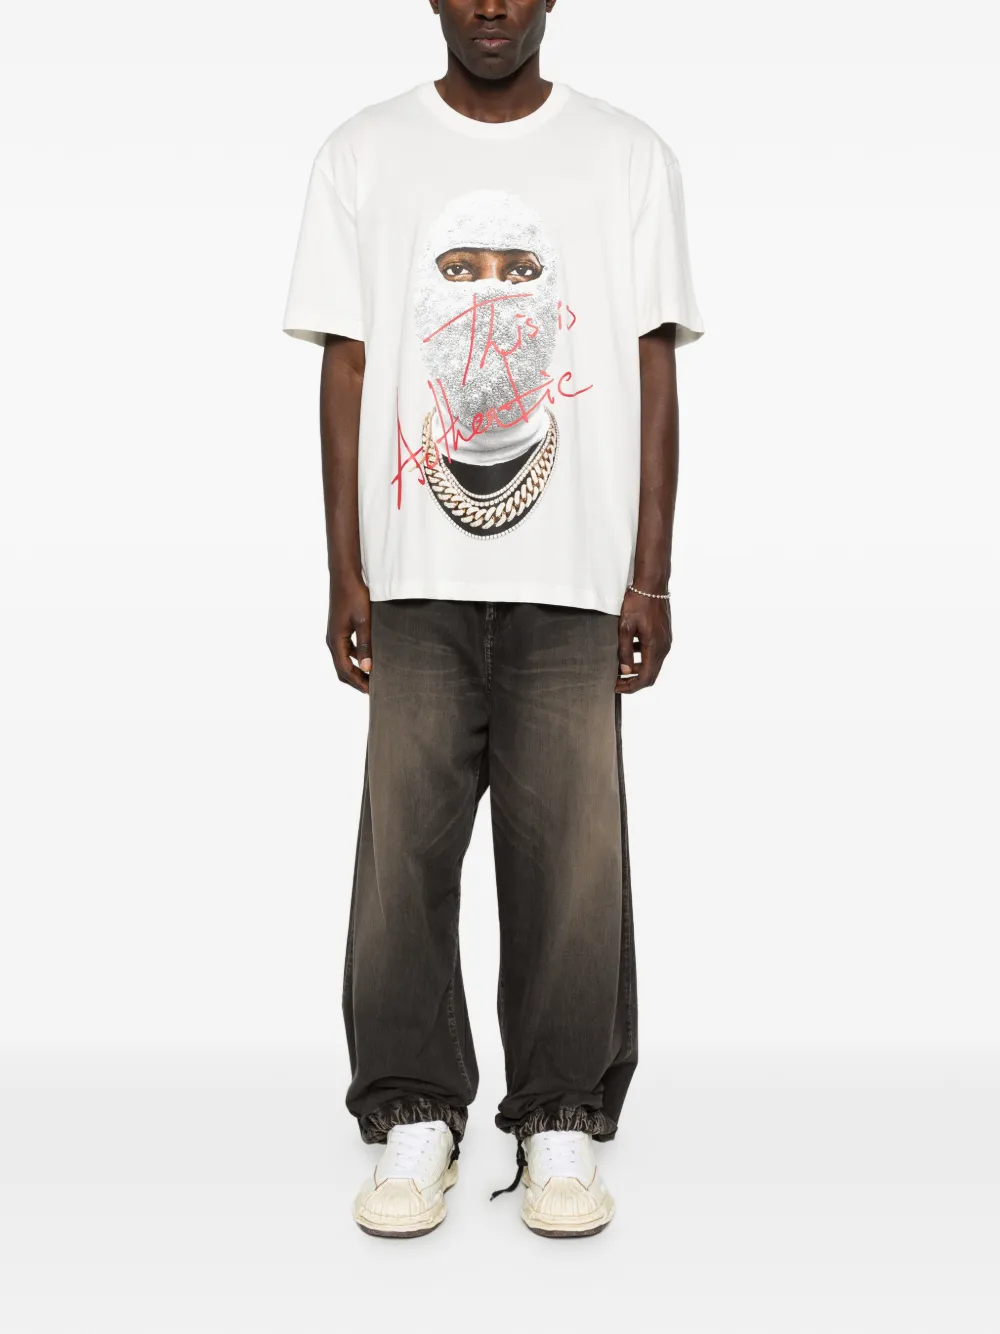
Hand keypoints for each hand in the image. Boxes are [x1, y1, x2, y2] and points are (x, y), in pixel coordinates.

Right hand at [326, 574, 371, 693]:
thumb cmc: (354, 596)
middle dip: (356, 680)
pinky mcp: (339, 630)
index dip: (358, 682)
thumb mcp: (363, 621)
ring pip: (343, 661)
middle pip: (341, 669)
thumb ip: (366, 645)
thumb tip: (368, 668)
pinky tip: (369, 658)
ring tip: (373, 676)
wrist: (344, 577)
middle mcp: (332, 641)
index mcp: (336, 641)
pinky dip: (356, 659)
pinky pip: (346, 651)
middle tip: (373, 688)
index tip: (371, 691)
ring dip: (356, 670)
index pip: (345, 670)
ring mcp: (334, 636)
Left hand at [617, 588, 671, 693]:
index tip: (617, 687)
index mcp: (655, 647)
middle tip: (618, 681)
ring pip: (653, 664)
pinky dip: (643, 658)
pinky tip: (630, 650)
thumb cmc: (638, 602)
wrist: (652, 585)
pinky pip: (654, 653)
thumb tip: (624, 671)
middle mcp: (664, 647)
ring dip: (638, 669)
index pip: (646, 678)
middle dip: (634, 681)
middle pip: (651, 674)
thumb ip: (624, 651)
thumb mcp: (625, 627)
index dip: (631, 687)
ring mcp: (666, 641)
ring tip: (621, 668)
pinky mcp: (664, 635)